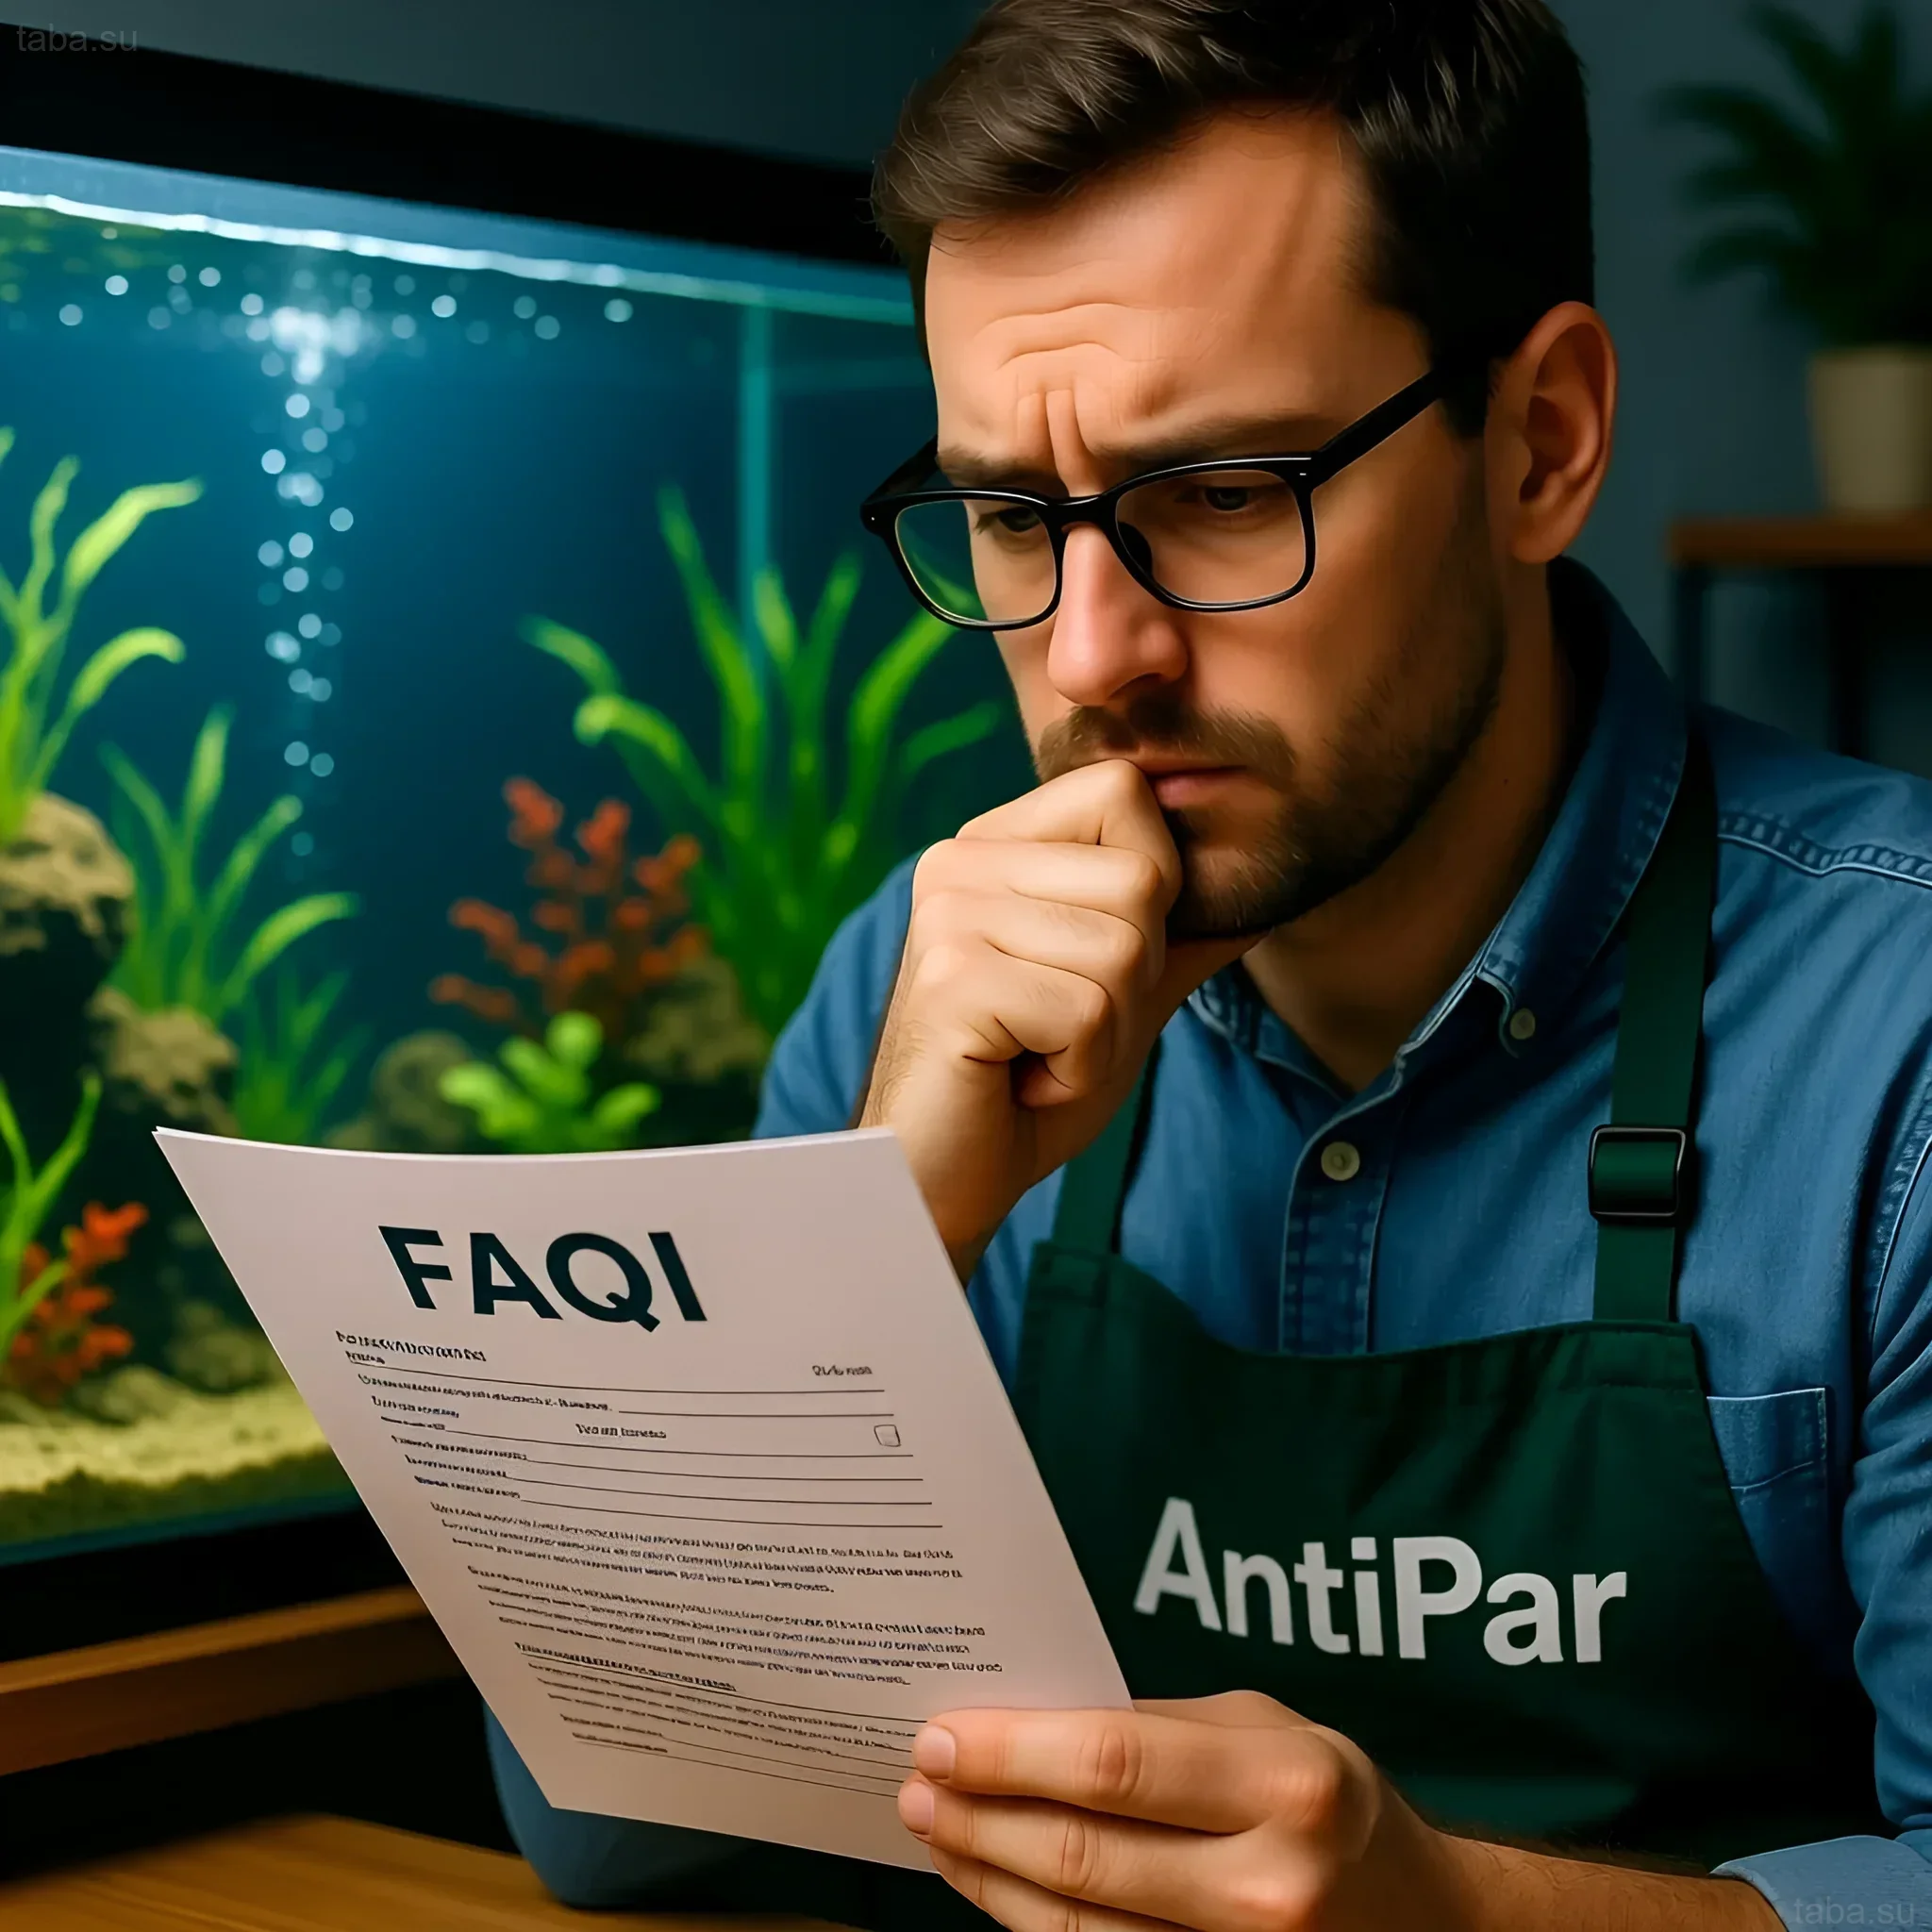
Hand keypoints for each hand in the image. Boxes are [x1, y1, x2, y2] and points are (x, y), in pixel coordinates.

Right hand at [860, 761, 1254, 1274]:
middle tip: (1058, 1031)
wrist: (941, 1183)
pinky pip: (1088, 1011)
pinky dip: (1076, 1068)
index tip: (1085, 967)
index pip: (1124, 794)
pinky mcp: (952, 980)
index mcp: (992, 846)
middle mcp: (959, 861)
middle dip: (1132, 982)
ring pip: (1125, 950)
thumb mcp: (1119, 1001)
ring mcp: (949, 915)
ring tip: (1037, 1056)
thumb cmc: (1024, 1090)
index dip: (1151, 893)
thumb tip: (1262, 895)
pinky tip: (1021, 1081)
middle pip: (1142, 880)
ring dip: (1105, 1034)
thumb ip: (1178, 941)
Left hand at [895, 1693, 1782, 1931]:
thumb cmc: (1322, 1794)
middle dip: (980, 1817)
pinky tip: (991, 1885)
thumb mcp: (1263, 1727)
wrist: (1421, 1915)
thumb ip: (1159, 1729)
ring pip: (1078, 1927)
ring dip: (986, 1876)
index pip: (1113, 1767)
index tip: (942, 1735)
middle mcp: (1268, 1882)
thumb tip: (1027, 1722)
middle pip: (1083, 1854)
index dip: (1012, 1754)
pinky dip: (1031, 1927)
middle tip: (916, 1781)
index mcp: (1285, 1783)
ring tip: (934, 1828)